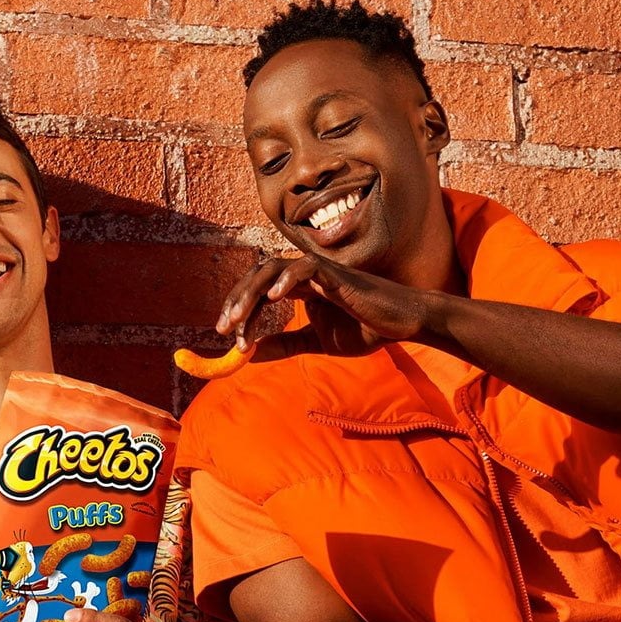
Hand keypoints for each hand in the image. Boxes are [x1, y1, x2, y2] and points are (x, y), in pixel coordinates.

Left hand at [215, 254, 428, 359]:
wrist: (398, 325)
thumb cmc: (362, 329)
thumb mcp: (316, 343)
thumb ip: (285, 345)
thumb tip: (251, 354)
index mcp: (299, 288)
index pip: (258, 291)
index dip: (240, 311)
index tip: (229, 339)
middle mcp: (304, 275)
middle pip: (258, 276)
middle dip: (237, 301)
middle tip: (222, 330)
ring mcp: (319, 271)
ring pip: (274, 269)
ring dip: (251, 292)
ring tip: (238, 319)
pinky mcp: (336, 274)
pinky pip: (306, 267)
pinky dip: (288, 279)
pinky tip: (274, 298)